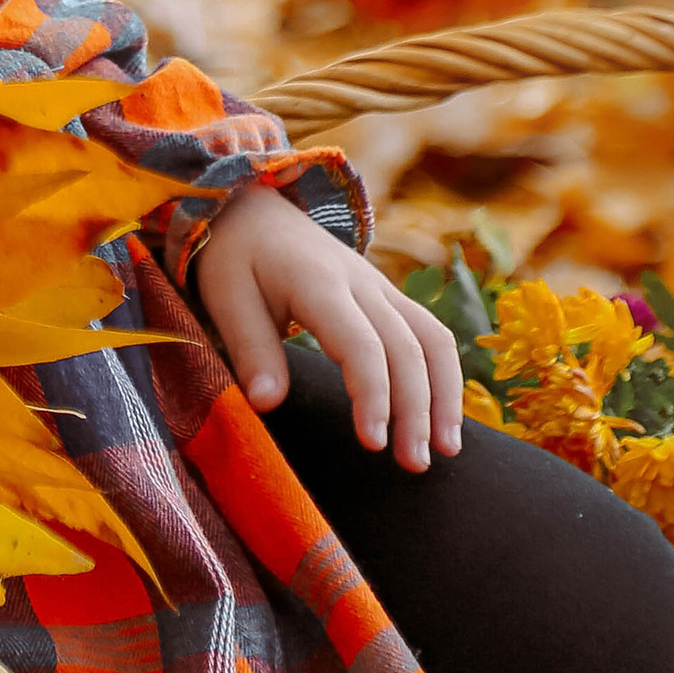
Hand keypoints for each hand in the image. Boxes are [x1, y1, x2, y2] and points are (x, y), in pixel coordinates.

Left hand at [190, 185, 463, 472]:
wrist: (254, 208)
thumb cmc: (236, 257)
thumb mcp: (227, 297)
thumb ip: (251, 350)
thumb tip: (266, 405)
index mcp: (318, 282)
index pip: (362, 345)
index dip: (374, 395)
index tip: (374, 444)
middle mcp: (360, 282)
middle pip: (406, 348)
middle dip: (417, 409)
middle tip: (413, 464)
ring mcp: (380, 287)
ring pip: (431, 338)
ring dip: (444, 395)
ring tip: (445, 450)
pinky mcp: (388, 296)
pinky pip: (430, 333)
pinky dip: (446, 375)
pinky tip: (445, 416)